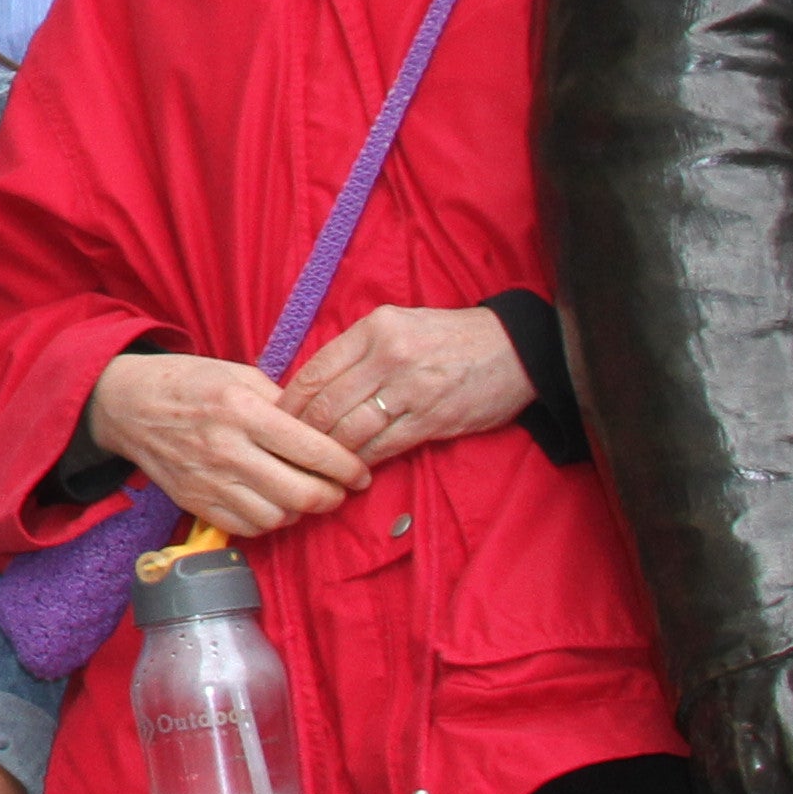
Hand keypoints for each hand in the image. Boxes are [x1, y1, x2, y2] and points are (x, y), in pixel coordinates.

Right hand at [86, 351, 368, 535]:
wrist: (126, 404)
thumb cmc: (189, 382)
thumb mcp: (239, 375)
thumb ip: (283, 402)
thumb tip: (325, 430)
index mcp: (241, 409)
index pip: (311, 448)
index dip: (346, 466)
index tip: (360, 471)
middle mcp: (226, 448)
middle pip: (300, 493)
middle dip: (332, 496)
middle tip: (340, 489)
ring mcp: (209, 480)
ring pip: (278, 517)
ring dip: (300, 510)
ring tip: (304, 494)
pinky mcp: (196, 502)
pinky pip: (248, 528)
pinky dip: (270, 521)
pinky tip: (273, 502)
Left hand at [280, 306, 533, 463]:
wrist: (515, 349)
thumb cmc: (449, 338)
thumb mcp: (399, 325)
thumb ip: (357, 351)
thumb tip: (312, 384)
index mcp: (374, 329)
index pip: (315, 370)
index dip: (290, 402)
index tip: (277, 420)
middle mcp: (389, 356)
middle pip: (326, 404)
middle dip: (303, 433)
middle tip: (292, 451)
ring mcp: (412, 389)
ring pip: (351, 429)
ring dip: (331, 452)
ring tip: (321, 464)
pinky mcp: (434, 418)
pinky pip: (385, 446)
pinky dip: (364, 460)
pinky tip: (355, 468)